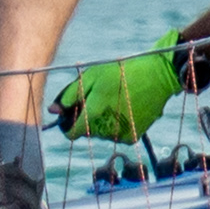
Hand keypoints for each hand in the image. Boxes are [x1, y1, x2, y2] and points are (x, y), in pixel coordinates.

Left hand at [50, 33, 181, 142]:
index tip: (71, 116)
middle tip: (98, 100)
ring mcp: (120, 134)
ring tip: (113, 102)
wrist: (157, 76)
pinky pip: (115, 135)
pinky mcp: (132, 137)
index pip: (71, 133)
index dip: (67, 125)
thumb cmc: (121, 72)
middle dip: (87, 120)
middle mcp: (106, 127)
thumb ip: (70, 95)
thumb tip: (52, 110)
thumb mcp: (92, 76)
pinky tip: (123, 109)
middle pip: (86, 132)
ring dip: (101, 123)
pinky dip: (116, 126)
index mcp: (94, 112)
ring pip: (101, 134)